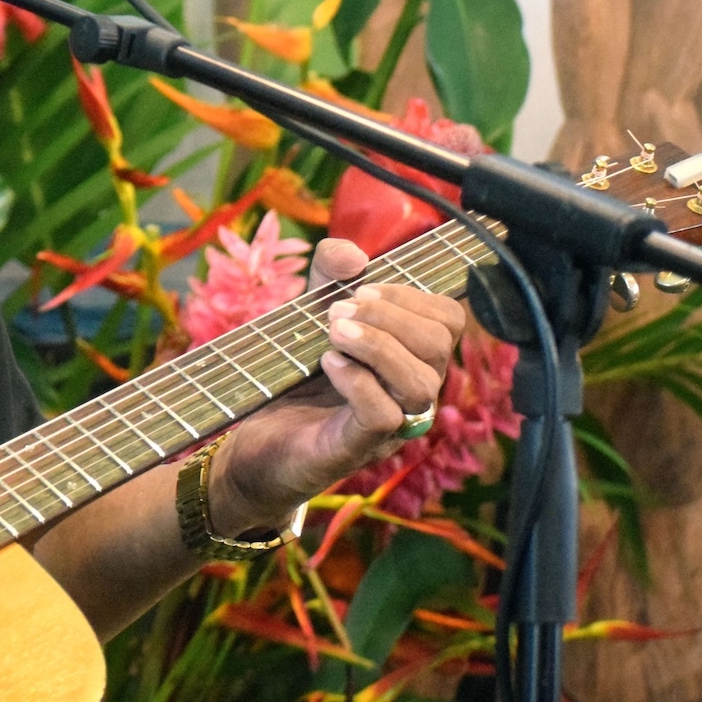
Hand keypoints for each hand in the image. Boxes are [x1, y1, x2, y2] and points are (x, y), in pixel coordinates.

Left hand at [211, 238, 464, 534]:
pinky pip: (383, 415)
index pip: (449, 320)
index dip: (412, 296)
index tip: (363, 287)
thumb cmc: (292, 376)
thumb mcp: (308, 312)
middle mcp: (410, 392)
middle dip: (389, 316)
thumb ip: (329, 276)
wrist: (253, 441)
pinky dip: (357, 381)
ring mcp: (389, 425)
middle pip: (440, 345)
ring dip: (375, 345)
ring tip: (332, 331)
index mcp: (409, 356)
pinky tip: (329, 363)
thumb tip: (352, 254)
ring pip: (420, 383)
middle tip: (338, 310)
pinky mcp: (356, 447)